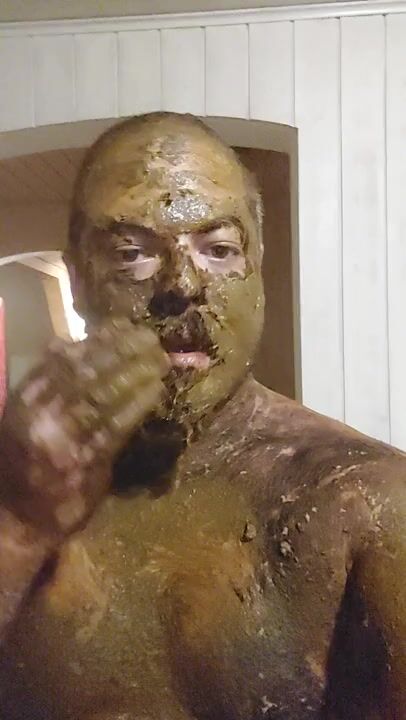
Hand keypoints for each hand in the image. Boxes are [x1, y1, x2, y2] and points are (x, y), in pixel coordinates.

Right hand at [0, 318, 168, 537]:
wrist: (17, 519)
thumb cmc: (27, 462)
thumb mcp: (26, 415)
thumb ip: (48, 382)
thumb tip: (72, 342)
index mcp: (26, 399)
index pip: (63, 358)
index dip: (98, 339)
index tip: (124, 325)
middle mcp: (40, 414)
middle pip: (86, 372)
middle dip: (122, 350)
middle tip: (150, 338)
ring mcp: (62, 440)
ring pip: (103, 396)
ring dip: (136, 374)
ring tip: (160, 360)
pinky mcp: (84, 464)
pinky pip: (116, 428)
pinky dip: (138, 405)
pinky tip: (156, 391)